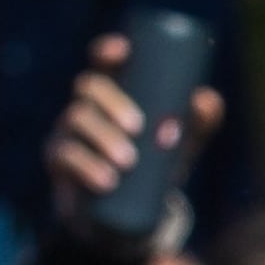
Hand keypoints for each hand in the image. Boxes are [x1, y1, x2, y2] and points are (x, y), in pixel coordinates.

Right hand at [42, 33, 222, 231]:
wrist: (126, 214)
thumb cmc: (154, 165)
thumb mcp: (182, 143)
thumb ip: (199, 120)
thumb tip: (205, 99)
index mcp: (113, 93)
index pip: (103, 61)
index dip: (108, 50)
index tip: (123, 50)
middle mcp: (86, 105)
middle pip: (88, 86)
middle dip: (112, 101)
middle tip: (138, 127)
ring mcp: (67, 131)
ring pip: (75, 119)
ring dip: (103, 136)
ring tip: (129, 161)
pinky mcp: (59, 163)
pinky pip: (65, 156)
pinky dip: (87, 166)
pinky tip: (107, 180)